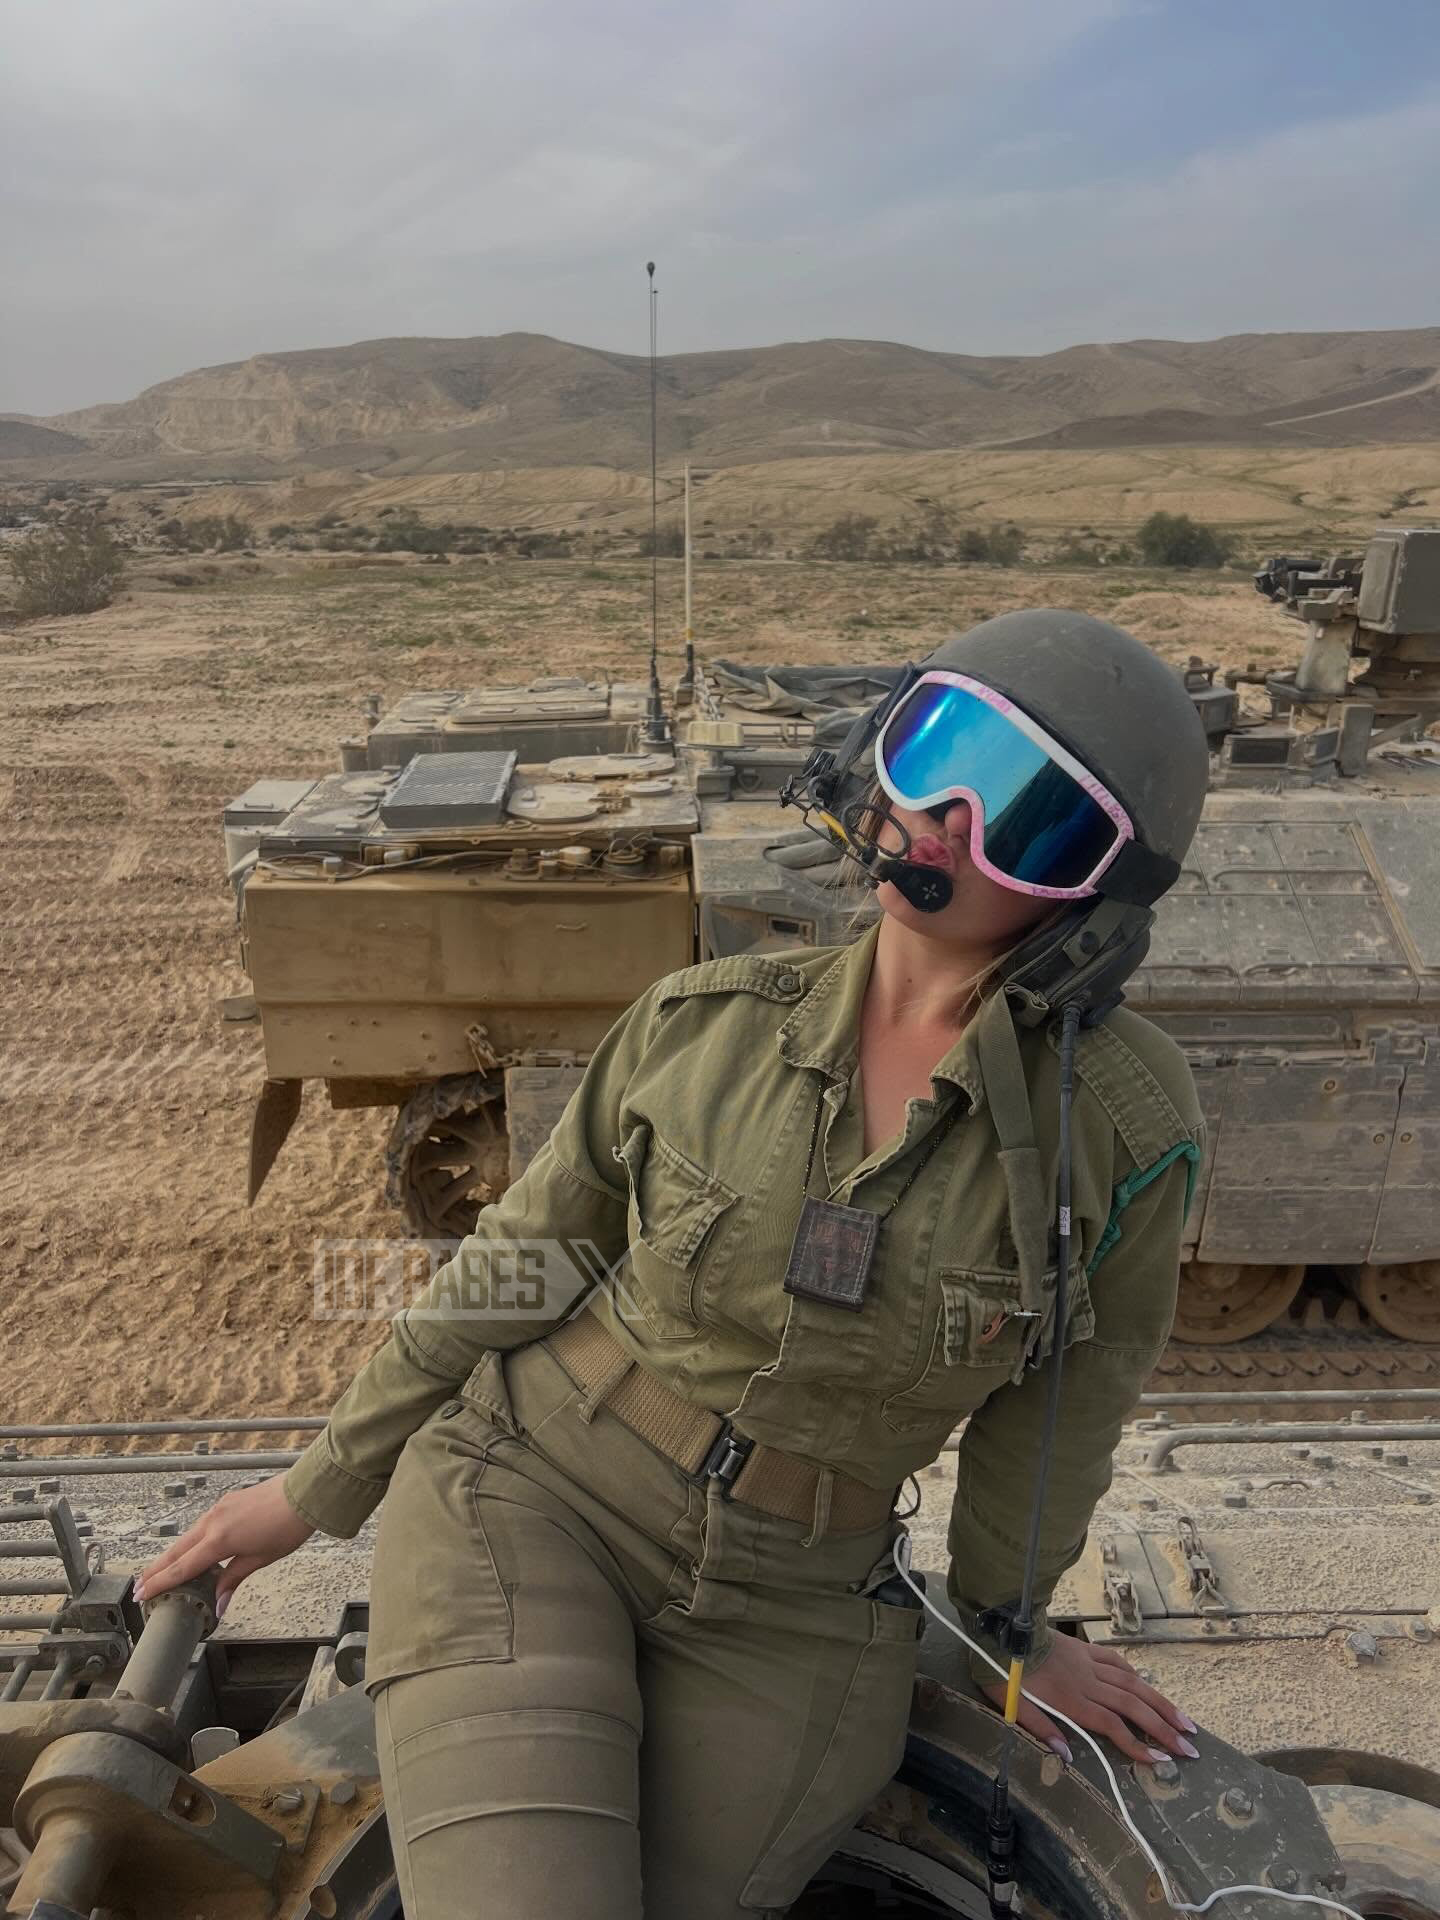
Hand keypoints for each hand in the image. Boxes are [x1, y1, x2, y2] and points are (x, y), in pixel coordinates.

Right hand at [135, 1476, 314, 1619]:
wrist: (303, 1493)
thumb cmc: (286, 1527)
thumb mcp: (259, 1559)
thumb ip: (232, 1579)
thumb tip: (217, 1605)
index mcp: (219, 1539)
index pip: (182, 1568)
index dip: (160, 1583)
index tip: (141, 1595)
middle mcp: (212, 1521)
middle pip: (176, 1551)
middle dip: (156, 1570)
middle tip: (140, 1587)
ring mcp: (218, 1509)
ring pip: (186, 1537)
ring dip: (171, 1555)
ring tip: (159, 1572)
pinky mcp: (226, 1502)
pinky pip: (200, 1525)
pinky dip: (189, 1541)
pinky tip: (189, 1550)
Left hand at [981, 1632, 1198, 1767]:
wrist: (1004, 1629)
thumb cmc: (1004, 1672)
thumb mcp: (1014, 1706)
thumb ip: (1042, 1730)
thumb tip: (1066, 1757)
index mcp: (1071, 1700)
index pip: (1113, 1725)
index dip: (1138, 1744)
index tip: (1162, 1760)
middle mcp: (1087, 1681)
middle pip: (1132, 1706)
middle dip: (1163, 1728)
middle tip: (1190, 1746)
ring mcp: (1089, 1663)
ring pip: (1132, 1683)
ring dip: (1160, 1702)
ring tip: (1184, 1721)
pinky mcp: (1084, 1649)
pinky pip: (1116, 1661)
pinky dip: (1133, 1675)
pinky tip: (1145, 1684)